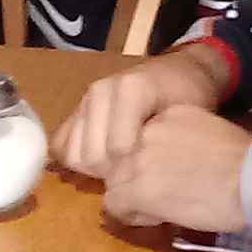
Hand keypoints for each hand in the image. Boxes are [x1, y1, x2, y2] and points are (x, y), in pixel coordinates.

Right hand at [59, 51, 221, 179]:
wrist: (177, 73)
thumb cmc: (187, 98)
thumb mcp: (190, 116)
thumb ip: (168, 140)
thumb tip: (146, 177)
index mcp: (131, 89)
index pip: (119, 149)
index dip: (134, 171)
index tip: (154, 174)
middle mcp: (100, 91)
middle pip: (91, 156)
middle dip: (113, 173)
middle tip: (136, 175)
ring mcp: (84, 100)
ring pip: (72, 154)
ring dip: (95, 169)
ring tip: (121, 168)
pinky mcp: (75, 111)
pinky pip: (61, 145)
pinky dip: (77, 161)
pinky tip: (102, 163)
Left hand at [104, 107, 251, 231]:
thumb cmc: (247, 165)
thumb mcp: (211, 135)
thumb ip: (184, 142)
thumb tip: (173, 164)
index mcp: (168, 115)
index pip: (137, 138)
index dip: (149, 161)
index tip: (170, 174)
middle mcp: (146, 132)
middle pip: (121, 160)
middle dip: (136, 180)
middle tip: (163, 195)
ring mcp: (138, 160)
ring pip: (114, 183)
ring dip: (133, 199)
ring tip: (160, 208)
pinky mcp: (137, 189)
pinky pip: (115, 205)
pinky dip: (132, 215)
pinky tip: (157, 217)